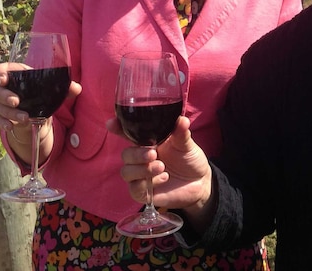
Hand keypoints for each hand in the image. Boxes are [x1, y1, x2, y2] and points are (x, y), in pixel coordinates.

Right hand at [0, 62, 81, 132]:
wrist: (37, 112)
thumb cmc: (42, 94)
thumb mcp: (53, 90)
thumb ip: (65, 87)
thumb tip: (77, 88)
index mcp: (16, 75)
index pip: (1, 70)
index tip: (4, 79)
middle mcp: (4, 88)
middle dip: (3, 95)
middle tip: (16, 101)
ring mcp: (0, 102)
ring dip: (10, 112)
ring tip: (25, 118)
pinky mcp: (1, 115)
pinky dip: (3, 123)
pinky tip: (11, 126)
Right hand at [111, 115, 214, 229]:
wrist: (200, 183)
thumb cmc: (190, 160)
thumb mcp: (186, 145)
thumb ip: (181, 133)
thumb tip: (182, 119)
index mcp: (148, 143)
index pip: (128, 134)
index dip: (117, 128)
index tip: (111, 123)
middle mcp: (141, 158)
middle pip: (125, 154)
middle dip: (136, 154)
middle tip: (153, 154)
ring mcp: (140, 176)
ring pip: (126, 172)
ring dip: (142, 169)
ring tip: (162, 167)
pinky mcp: (143, 192)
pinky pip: (135, 188)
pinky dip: (148, 183)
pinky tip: (164, 178)